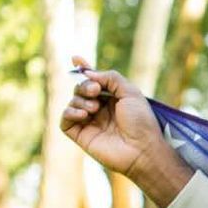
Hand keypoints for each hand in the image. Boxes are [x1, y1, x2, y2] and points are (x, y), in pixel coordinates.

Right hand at [58, 57, 190, 207]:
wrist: (142, 149)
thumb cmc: (141, 122)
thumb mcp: (130, 92)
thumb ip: (110, 77)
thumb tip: (88, 73)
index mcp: (112, 98)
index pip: (93, 81)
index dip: (83, 69)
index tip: (76, 58)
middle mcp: (99, 109)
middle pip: (80, 88)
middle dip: (84, 85)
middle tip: (95, 91)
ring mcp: (90, 122)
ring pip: (72, 102)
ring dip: (80, 99)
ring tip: (94, 108)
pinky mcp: (82, 136)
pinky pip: (65, 120)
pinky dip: (70, 112)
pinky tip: (84, 114)